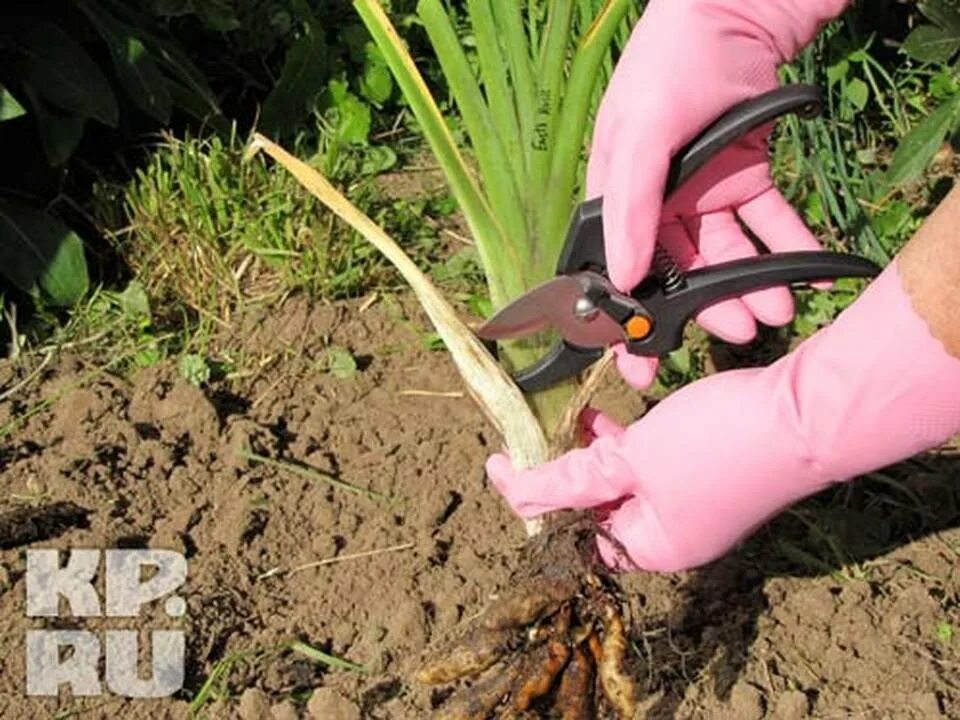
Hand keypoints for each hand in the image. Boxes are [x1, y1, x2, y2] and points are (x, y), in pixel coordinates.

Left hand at [488, 262, 959, 571]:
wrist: (805, 413)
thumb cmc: (717, 445)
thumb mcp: (631, 460)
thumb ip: (571, 480)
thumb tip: (516, 497)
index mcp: (654, 547)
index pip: (576, 534)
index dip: (536, 499)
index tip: (503, 460)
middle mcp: (674, 533)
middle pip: (599, 508)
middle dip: (566, 470)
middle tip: (532, 436)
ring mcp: (693, 502)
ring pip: (625, 480)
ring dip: (595, 450)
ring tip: (572, 418)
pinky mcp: (707, 469)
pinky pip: (651, 461)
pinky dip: (626, 440)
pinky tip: (609, 413)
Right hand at [587, 0, 848, 388]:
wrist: (733, 14)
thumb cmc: (666, 71)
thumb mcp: (636, 138)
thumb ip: (627, 208)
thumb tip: (619, 279)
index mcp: (616, 199)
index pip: (617, 272)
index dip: (627, 320)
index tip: (639, 367)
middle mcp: (658, 205)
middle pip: (678, 273)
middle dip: (704, 309)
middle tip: (733, 335)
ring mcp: (705, 194)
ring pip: (727, 256)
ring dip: (751, 286)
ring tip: (775, 311)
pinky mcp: (748, 178)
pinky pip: (770, 222)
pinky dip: (790, 248)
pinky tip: (809, 273)